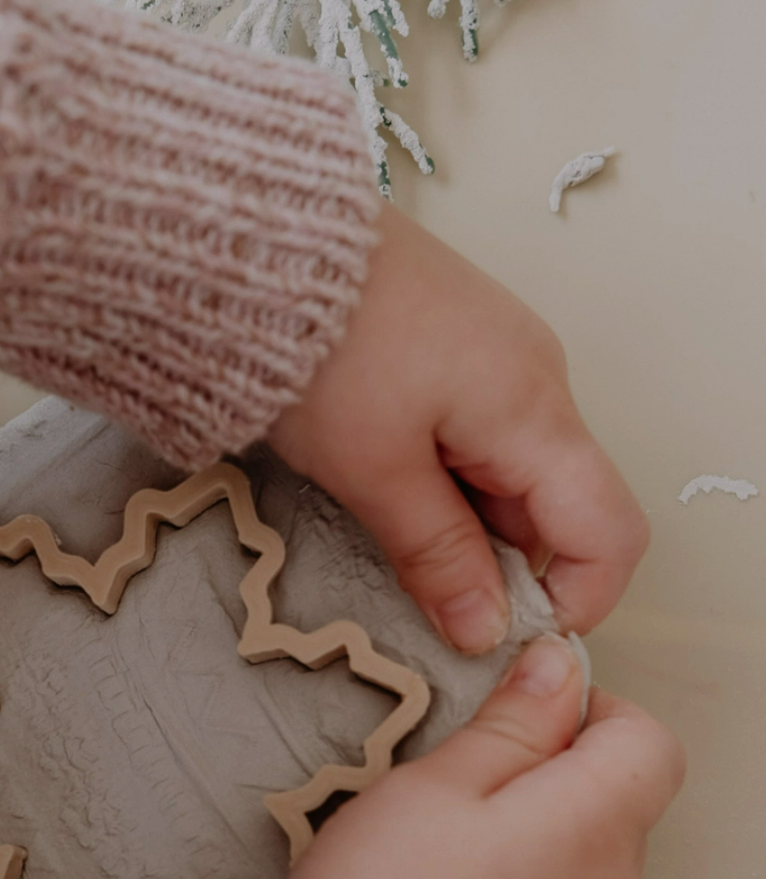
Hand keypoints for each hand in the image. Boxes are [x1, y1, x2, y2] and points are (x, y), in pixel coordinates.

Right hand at [240, 635, 683, 878]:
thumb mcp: (432, 783)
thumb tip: (559, 670)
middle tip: (454, 792)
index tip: (525, 718)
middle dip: (549, 781)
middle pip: (614, 808)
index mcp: (591, 830)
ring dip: (535, 851)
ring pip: (586, 873)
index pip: (649, 743)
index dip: (590, 713)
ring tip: (439, 867)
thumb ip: (512, 723)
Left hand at [268, 204, 647, 652]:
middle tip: (421, 582)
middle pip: (557, 503)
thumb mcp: (374, 471)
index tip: (507, 635)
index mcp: (535, 410)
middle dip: (503, 561)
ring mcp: (498, 355)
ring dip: (464, 516)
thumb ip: (437, 554)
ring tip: (383, 514)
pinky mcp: (456, 343)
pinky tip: (382, 471)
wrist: (268, 244)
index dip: (576, 598)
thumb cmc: (321, 347)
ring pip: (510, 470)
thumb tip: (485, 628)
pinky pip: (476, 429)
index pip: (610, 530)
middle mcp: (537, 378)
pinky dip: (444, 471)